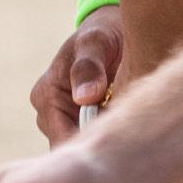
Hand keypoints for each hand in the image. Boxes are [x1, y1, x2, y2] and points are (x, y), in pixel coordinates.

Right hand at [31, 5, 123, 144]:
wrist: (112, 31)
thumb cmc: (102, 34)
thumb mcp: (95, 43)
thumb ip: (88, 67)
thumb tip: (84, 97)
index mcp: (45, 95)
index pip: (62, 137)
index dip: (90, 148)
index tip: (123, 150)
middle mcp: (49, 113)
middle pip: (72, 148)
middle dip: (101, 149)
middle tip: (135, 145)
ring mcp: (65, 121)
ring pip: (84, 147)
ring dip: (108, 145)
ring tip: (136, 137)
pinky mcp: (83, 124)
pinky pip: (95, 142)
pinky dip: (112, 141)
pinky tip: (132, 134)